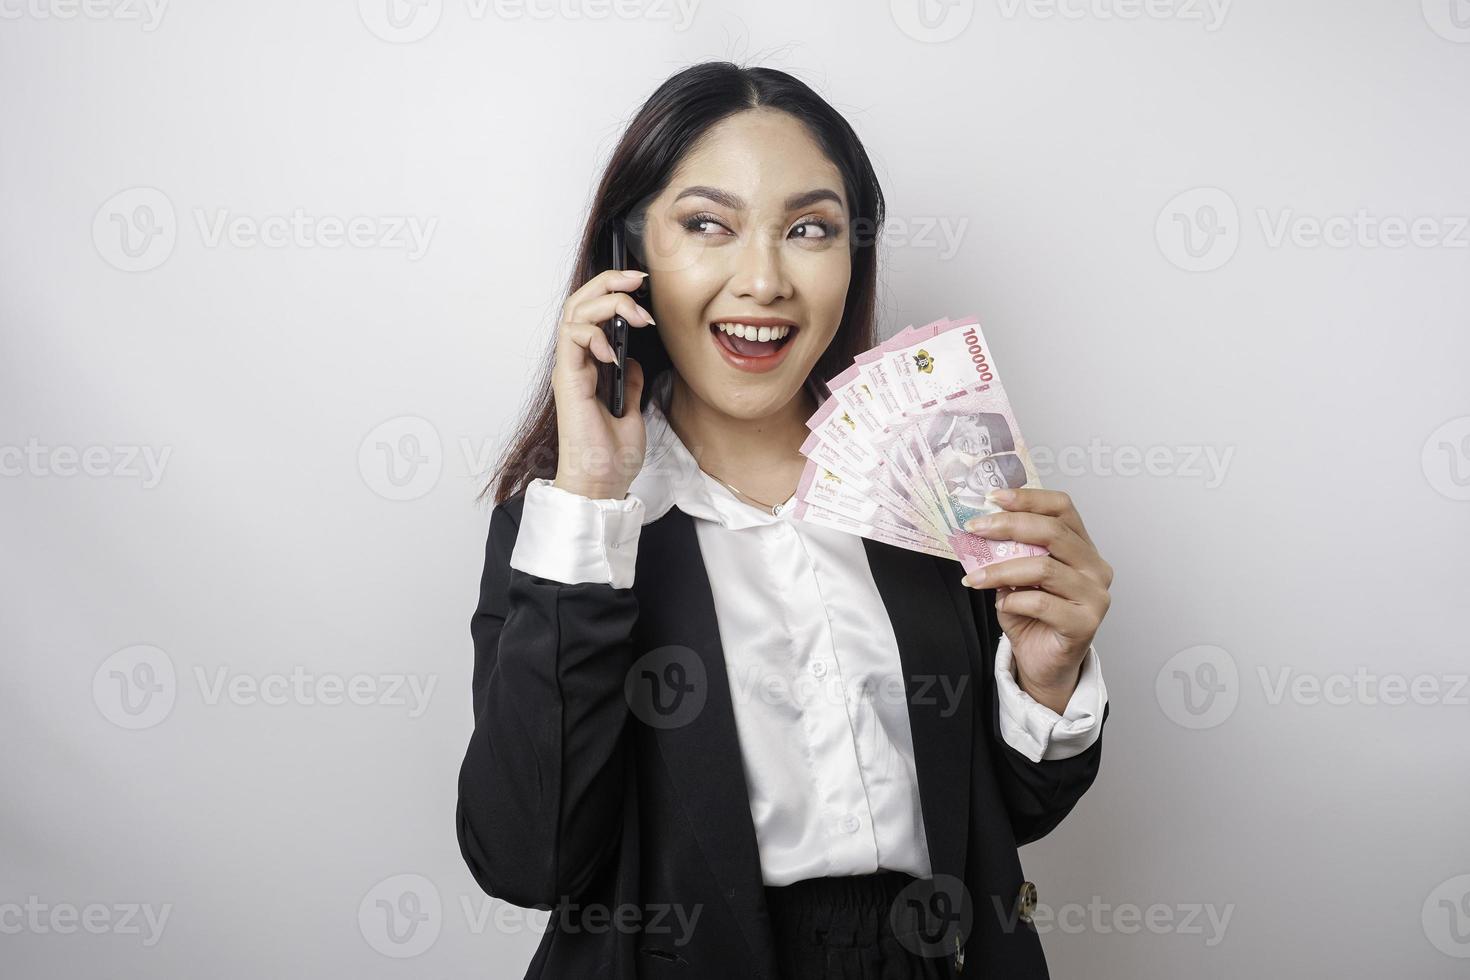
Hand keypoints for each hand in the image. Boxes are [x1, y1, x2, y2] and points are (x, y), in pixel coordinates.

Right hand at [551, 268, 656, 499]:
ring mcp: (570, 369)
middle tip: (638, 278)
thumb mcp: (631, 410)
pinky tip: (614, 352)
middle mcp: (576, 363)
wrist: (602, 482)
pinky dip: (594, 334)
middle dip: (609, 282)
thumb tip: (631, 360)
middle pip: (581, 303)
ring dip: (607, 302)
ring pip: (575, 312)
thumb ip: (628, 382)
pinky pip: (572, 338)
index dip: (615, 292)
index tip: (643, 287)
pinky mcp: (568, 379)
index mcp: (589, 367)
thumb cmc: (612, 455)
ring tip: (637, 316)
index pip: (593, 314)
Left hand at [959, 489, 1112, 713]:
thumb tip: (981, 529)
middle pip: (1054, 531)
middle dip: (1008, 526)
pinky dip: (1015, 599)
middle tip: (975, 529)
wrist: (1044, 664)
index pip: (1062, 507)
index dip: (1028, 498)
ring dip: (1001, 570)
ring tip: (975, 577)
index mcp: (1081, 547)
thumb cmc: (1032, 617)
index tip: (993, 498)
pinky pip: (1043, 602)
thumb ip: (1009, 553)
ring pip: (1044, 568)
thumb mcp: (1016, 577)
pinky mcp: (1086, 623)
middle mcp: (1095, 566)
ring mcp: (1095, 595)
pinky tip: (1002, 603)